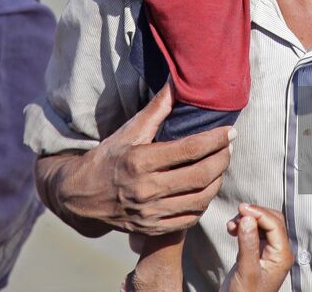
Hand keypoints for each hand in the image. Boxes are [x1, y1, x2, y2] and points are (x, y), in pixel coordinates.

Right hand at [40, 86, 233, 235]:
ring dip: (218, 181)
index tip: (230, 131)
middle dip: (222, 159)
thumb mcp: (129, 130)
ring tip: (221, 164)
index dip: (215, 139)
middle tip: (229, 146)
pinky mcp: (153, 229)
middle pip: (200, 176)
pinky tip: (207, 187)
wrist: (82, 196)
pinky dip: (204, 202)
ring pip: (200, 200)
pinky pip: (190, 219)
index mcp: (139, 161)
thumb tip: (178, 81)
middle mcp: (145, 190)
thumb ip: (157, 108)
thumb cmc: (109, 157)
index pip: (189, 149)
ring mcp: (150, 213)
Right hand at [226, 204, 293, 291]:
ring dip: (247, 220)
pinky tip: (232, 230)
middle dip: (254, 215)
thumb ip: (248, 244)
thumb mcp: (246, 270)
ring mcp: (268, 251)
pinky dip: (243, 227)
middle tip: (237, 215)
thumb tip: (248, 218)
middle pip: (271, 220)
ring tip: (231, 226)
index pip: (275, 224)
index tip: (241, 209)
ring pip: (262, 224)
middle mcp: (278, 251)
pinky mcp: (256, 252)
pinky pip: (253, 231)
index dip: (259, 213)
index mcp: (282, 255)